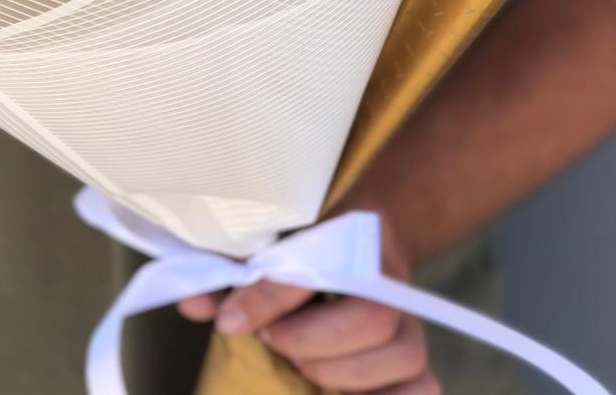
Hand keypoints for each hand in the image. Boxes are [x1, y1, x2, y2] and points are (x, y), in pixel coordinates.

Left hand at [178, 216, 439, 393]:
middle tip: (274, 341)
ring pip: (403, 356)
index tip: (230, 323)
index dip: (271, 299)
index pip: (315, 271)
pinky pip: (425, 389)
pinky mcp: (417, 362)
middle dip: (311, 341)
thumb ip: (232, 275)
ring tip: (303, 366)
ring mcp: (410, 324)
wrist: (366, 236)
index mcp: (351, 243)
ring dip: (343, 373)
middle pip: (371, 320)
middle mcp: (389, 283)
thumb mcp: (270, 249)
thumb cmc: (307, 247)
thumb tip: (190, 301)